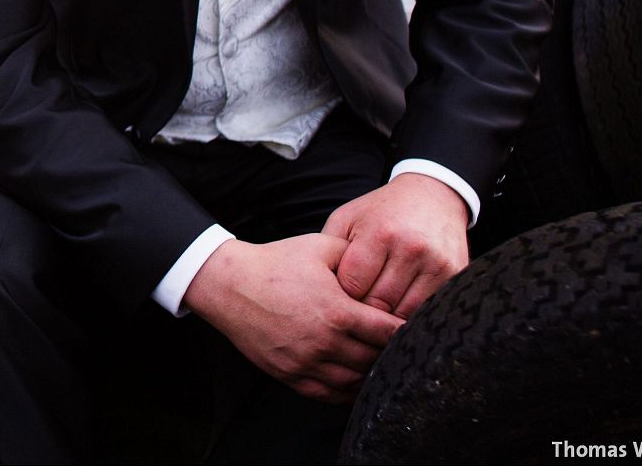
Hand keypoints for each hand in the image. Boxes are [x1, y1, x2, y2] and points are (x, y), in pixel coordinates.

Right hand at [183, 234, 403, 403]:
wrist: (229, 285)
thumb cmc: (275, 263)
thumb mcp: (319, 247)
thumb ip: (356, 256)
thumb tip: (384, 266)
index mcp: (337, 312)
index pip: (389, 333)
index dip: (406, 330)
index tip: (413, 327)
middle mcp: (325, 343)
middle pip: (376, 359)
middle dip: (389, 352)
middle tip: (396, 343)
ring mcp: (306, 363)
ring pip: (355, 381)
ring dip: (370, 373)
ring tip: (377, 361)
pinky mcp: (291, 375)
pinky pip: (330, 394)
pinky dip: (347, 390)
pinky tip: (354, 379)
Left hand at [322, 173, 469, 319]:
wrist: (432, 196)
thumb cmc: (381, 211)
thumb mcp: (347, 218)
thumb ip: (329, 251)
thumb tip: (317, 287)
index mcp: (379, 233)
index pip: (353, 286)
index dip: (342, 294)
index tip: (339, 293)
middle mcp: (410, 249)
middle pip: (378, 303)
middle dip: (363, 309)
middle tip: (355, 308)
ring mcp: (436, 263)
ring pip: (403, 313)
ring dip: (387, 317)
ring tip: (376, 310)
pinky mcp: (455, 274)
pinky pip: (428, 310)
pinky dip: (411, 314)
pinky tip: (399, 306)